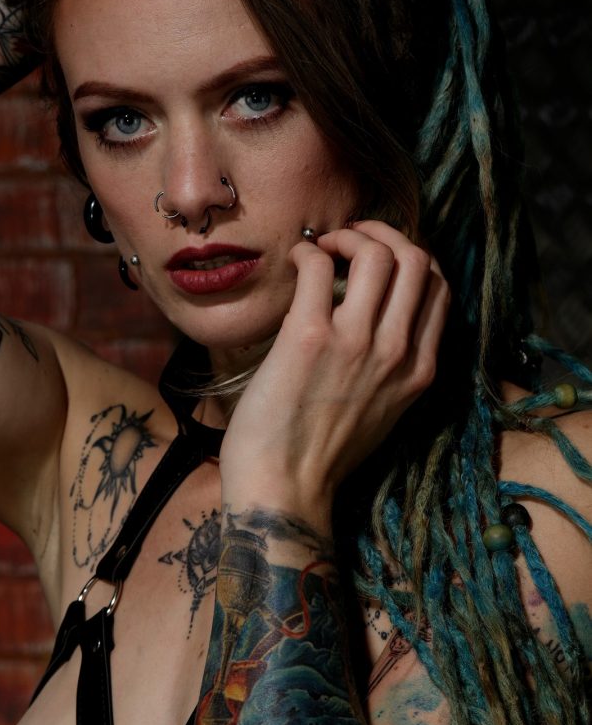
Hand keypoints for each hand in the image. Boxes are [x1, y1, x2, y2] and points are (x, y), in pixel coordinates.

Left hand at [219, 220, 449, 520]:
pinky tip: (296, 262)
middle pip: (417, 258)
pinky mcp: (309, 338)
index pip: (439, 287)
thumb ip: (394, 367)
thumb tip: (374, 318)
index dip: (410, 257)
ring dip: (347, 236)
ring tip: (322, 248)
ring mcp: (357, 343)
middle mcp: (398, 352)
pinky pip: (319, 267)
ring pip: (377, 253)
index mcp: (420, 371)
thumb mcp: (385, 412)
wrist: (284, 491)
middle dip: (382, 233)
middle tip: (348, 239)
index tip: (378, 256)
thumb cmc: (322, 456)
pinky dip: (308, 252)